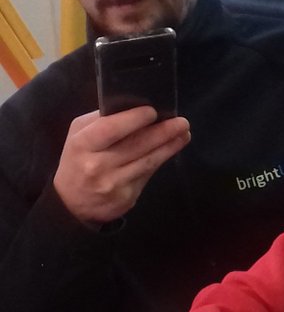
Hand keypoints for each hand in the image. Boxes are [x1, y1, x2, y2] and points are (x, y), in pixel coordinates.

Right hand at [54, 107, 190, 224]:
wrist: (72, 203)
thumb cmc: (78, 160)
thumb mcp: (78, 136)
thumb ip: (100, 122)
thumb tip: (132, 108)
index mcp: (83, 145)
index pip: (110, 129)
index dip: (133, 120)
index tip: (153, 111)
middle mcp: (98, 165)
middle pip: (136, 145)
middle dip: (162, 132)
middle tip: (182, 122)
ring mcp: (114, 184)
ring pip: (147, 161)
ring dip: (169, 146)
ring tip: (184, 134)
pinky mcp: (127, 197)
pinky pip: (147, 174)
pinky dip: (161, 160)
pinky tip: (171, 149)